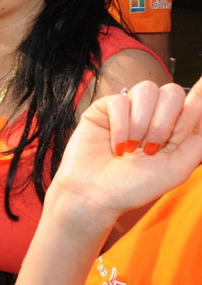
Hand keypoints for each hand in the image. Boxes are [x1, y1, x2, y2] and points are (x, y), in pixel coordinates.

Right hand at [48, 77, 201, 224]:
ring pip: (146, 90)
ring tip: (132, 148)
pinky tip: (116, 146)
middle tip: (151, 148)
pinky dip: (120, 126)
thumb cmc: (132, 187)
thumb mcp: (176, 170)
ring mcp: (128, 111)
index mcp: (175, 131)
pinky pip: (119, 100)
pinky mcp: (104, 109)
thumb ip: (197, 143)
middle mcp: (153, 117)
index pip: (194, 102)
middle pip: (172, 92)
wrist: (93, 194)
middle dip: (165, 121)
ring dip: (142, 122)